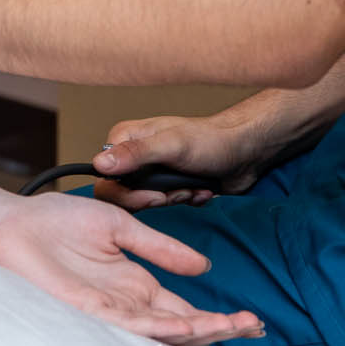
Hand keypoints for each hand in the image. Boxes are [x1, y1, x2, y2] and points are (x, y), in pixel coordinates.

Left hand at [0, 192, 263, 341]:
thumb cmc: (53, 222)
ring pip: (163, 332)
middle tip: (254, 326)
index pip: (184, 308)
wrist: (10, 224)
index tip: (249, 318)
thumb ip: (160, 245)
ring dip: (198, 332)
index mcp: (136, 284)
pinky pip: (130, 326)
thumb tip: (203, 268)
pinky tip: (185, 325)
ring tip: (231, 328)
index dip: (217, 316)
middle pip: (181, 327)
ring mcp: (109, 313)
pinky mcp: (88, 313)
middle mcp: (126, 305)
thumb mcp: (119, 225)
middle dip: (219, 330)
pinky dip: (161, 328)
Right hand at [92, 112, 270, 211]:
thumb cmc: (210, 140)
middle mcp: (132, 156)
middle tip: (179, 190)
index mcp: (124, 140)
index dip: (128, 194)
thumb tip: (99, 164)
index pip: (105, 179)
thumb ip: (136, 154)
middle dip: (158, 198)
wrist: (245, 151)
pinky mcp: (167, 185)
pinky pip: (165, 205)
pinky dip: (185, 201)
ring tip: (192, 187)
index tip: (156, 195)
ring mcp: (150, 171)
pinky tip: (199, 190)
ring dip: (174, 199)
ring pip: (146, 203)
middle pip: (124, 195)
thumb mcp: (171, 145)